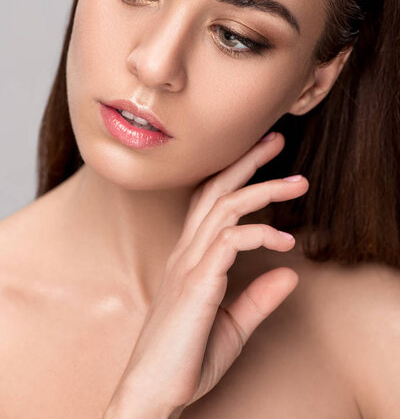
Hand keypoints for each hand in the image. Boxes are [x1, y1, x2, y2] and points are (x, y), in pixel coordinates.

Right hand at [105, 132, 308, 417]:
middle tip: (277, 139)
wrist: (153, 392)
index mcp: (190, 258)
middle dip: (248, 161)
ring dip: (263, 190)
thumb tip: (290, 273)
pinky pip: (229, 242)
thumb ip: (259, 297)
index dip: (237, 175)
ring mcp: (188, 265)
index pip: (211, 201)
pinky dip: (258, 234)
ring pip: (225, 208)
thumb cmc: (186, 360)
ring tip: (297, 184)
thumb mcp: (234, 326)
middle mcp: (186, 253)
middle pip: (216, 190)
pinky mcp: (197, 283)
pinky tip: (282, 242)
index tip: (268, 159)